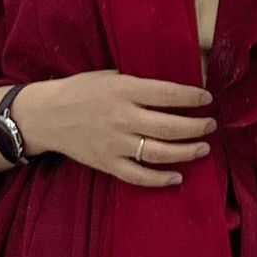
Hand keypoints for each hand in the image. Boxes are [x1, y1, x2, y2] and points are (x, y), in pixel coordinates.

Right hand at [15, 71, 216, 189]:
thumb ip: (138, 85)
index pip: (168, 94)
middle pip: (170, 126)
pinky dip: (160, 179)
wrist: (47, 115)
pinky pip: (139, 176)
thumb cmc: (80, 91)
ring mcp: (115, 144)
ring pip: (160, 153)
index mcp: (124, 90)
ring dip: (186, 152)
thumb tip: (172, 93)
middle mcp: (122, 117)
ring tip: (203, 148)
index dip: (192, 97)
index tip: (207, 99)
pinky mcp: (107, 164)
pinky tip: (177, 177)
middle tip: (210, 126)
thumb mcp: (109, 77)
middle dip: (196, 127)